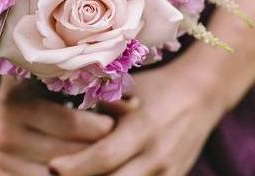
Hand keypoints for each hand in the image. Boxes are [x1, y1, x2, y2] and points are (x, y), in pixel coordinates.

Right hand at [0, 78, 114, 174]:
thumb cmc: (13, 83)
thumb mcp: (43, 78)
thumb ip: (84, 87)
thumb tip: (134, 104)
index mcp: (17, 108)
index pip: (72, 125)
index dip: (104, 124)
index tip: (123, 117)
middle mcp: (7, 139)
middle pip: (70, 155)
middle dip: (102, 149)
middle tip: (125, 139)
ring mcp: (3, 164)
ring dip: (89, 167)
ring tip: (109, 154)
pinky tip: (85, 165)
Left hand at [49, 61, 226, 175]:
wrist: (202, 94)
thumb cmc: (156, 87)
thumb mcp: (128, 90)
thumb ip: (99, 105)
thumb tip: (59, 116)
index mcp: (143, 128)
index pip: (105, 155)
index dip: (76, 165)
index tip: (52, 166)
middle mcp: (156, 157)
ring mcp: (168, 174)